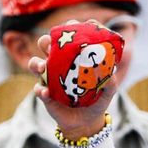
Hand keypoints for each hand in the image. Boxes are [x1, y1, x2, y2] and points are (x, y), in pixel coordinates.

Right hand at [26, 25, 121, 140]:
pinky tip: (46, 93)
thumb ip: (110, 81)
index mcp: (73, 57)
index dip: (69, 28)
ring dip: (36, 63)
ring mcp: (49, 78)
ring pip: (35, 63)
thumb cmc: (98, 100)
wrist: (87, 122)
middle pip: (46, 44)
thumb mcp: (108, 90)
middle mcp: (58, 64)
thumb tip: (111, 74)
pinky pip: (38, 89)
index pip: (68, 37)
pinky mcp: (45, 93)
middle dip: (45, 41)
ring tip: (43, 67)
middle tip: (51, 45)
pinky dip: (40, 90)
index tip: (73, 25)